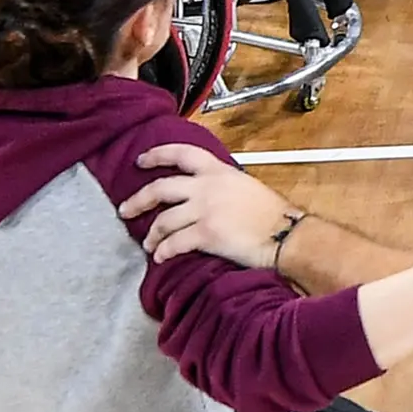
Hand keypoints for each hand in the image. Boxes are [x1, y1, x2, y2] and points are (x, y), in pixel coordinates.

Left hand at [119, 143, 299, 266]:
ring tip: (148, 245)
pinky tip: (161, 258)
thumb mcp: (244, 187)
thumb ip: (220, 185)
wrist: (286, 235)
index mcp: (219, 171)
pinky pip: (175, 243)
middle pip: (161, 188)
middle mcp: (208, 186)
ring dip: (152, 235)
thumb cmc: (272, 215)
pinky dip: (164, 251)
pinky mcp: (207, 234)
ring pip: (164, 220)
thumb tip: (201, 194)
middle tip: (125, 210)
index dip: (157, 155)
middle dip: (138, 200)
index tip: (140, 161)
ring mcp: (206, 210)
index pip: (181, 154)